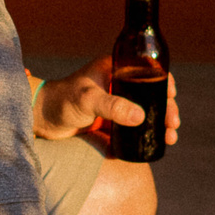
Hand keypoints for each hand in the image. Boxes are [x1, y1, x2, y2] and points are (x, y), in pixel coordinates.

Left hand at [34, 55, 179, 146]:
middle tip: (173, 124)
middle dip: (166, 109)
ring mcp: (115, 105)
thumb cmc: (60, 100)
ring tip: (170, 138)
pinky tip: (154, 145)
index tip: (172, 95)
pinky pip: (133, 129)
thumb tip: (141, 116)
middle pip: (150, 95)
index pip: (146, 71)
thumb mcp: (88, 99)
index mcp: (115, 69)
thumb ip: (113, 107)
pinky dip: (145, 136)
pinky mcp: (111, 124)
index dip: (163, 81)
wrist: (41, 120)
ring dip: (159, 125)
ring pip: (145, 114)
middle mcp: (118, 86)